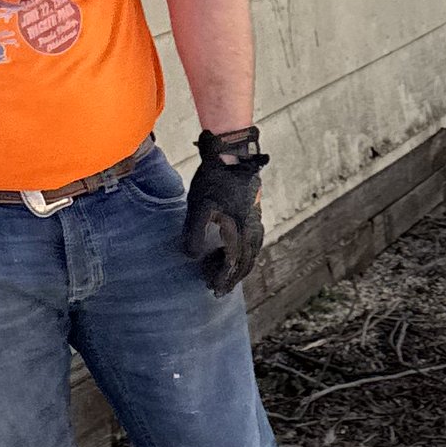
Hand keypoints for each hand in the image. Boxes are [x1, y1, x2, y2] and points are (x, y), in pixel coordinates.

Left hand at [183, 126, 266, 294]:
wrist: (233, 156)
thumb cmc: (214, 180)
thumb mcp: (198, 206)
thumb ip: (194, 233)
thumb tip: (190, 256)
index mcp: (237, 231)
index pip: (231, 263)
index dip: (222, 277)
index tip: (212, 288)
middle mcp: (250, 230)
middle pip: (244, 263)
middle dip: (232, 278)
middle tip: (219, 290)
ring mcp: (255, 222)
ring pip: (252, 254)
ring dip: (241, 268)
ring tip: (229, 276)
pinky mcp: (255, 214)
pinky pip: (255, 243)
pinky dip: (248, 254)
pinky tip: (241, 254)